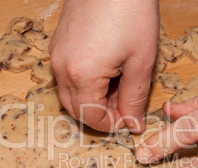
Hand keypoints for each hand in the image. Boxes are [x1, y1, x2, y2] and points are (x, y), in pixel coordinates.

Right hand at [49, 0, 158, 132]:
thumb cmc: (131, 12)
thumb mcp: (141, 61)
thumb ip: (134, 98)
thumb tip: (132, 125)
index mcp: (81, 75)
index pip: (91, 117)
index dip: (112, 125)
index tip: (131, 120)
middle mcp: (61, 67)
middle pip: (76, 109)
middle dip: (102, 114)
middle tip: (126, 106)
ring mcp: (56, 54)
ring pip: (71, 93)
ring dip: (94, 99)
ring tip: (119, 85)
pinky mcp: (58, 44)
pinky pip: (67, 75)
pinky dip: (86, 83)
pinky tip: (107, 71)